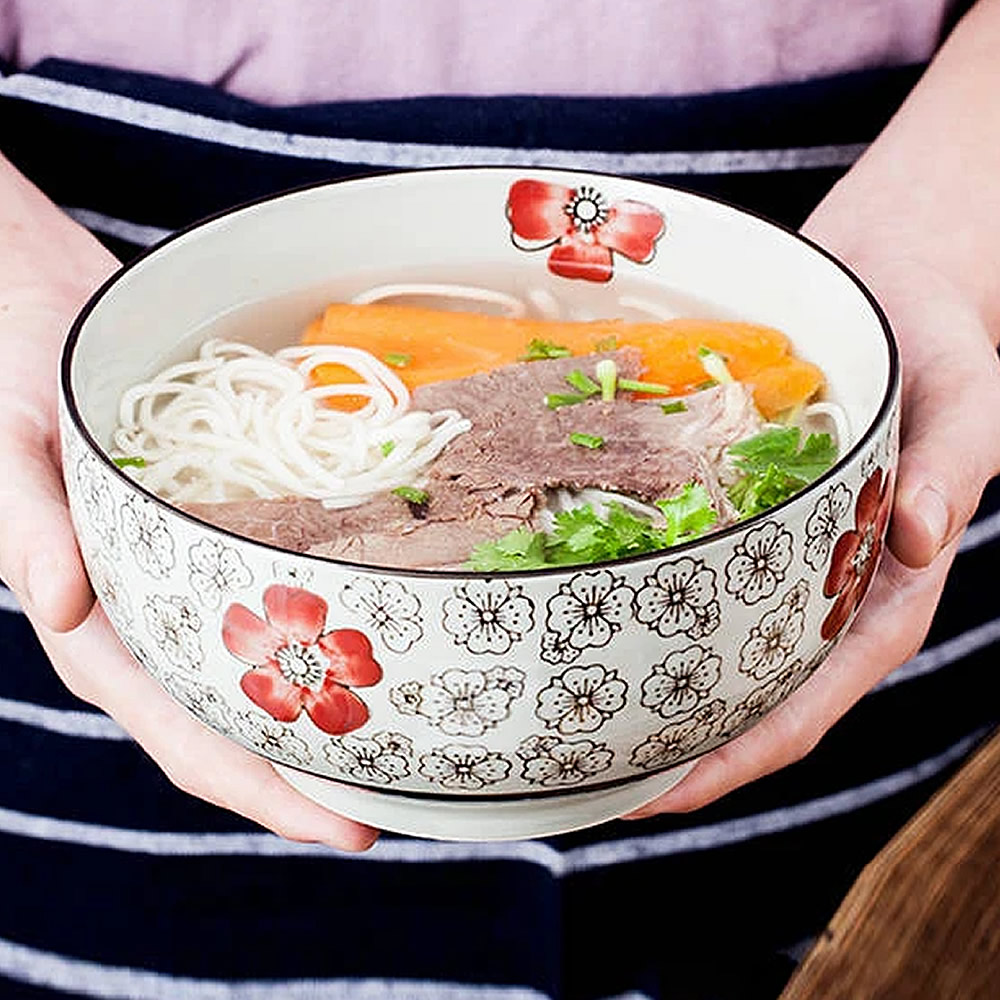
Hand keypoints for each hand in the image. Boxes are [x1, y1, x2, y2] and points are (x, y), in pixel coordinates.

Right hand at [0, 158, 376, 850]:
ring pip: (255, 676)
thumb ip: (28, 524)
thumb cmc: (12, 369)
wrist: (40, 307)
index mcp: (95, 623)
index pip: (180, 735)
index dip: (259, 790)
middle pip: (233, 724)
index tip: (341, 828)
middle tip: (397, 806)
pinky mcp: (204, 544)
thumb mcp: (9, 442)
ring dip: (321, 717)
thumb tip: (65, 605)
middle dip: (308, 776)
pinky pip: (265, 605)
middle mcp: (145, 621)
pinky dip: (317, 633)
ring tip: (401, 745)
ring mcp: (178, 587)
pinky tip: (373, 639)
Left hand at [625, 243, 999, 817]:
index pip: (816, 695)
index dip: (745, 753)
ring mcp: (775, 550)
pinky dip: (639, 592)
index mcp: (883, 588)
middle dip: (676, 742)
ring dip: (645, 683)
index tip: (670, 791)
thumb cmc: (941, 337)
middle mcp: (821, 584)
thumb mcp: (966, 395)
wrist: (886, 273)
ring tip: (568, 718)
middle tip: (587, 775)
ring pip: (707, 637)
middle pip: (745, 688)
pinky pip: (686, 561)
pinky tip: (580, 605)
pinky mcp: (739, 507)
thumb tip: (921, 539)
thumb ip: (955, 466)